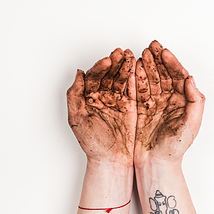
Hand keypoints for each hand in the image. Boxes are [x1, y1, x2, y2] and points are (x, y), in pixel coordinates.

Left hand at [67, 48, 136, 165]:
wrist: (111, 159)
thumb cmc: (93, 144)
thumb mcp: (77, 119)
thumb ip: (75, 96)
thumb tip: (78, 74)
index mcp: (88, 97)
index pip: (94, 76)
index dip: (100, 67)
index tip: (107, 61)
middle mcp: (102, 95)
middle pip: (109, 73)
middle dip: (115, 62)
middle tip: (121, 54)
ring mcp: (117, 99)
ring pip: (121, 78)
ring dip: (126, 66)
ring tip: (131, 56)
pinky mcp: (131, 104)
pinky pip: (133, 87)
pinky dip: (136, 77)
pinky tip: (139, 66)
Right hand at [134, 40, 205, 165]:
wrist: (156, 163)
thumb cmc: (175, 148)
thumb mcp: (191, 125)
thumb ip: (195, 101)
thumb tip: (191, 79)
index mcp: (183, 100)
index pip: (179, 75)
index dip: (172, 62)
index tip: (164, 53)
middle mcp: (169, 98)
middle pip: (163, 73)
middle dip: (157, 58)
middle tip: (151, 46)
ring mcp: (154, 102)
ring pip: (150, 77)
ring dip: (145, 65)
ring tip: (140, 53)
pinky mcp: (141, 107)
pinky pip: (137, 88)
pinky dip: (134, 77)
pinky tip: (131, 67)